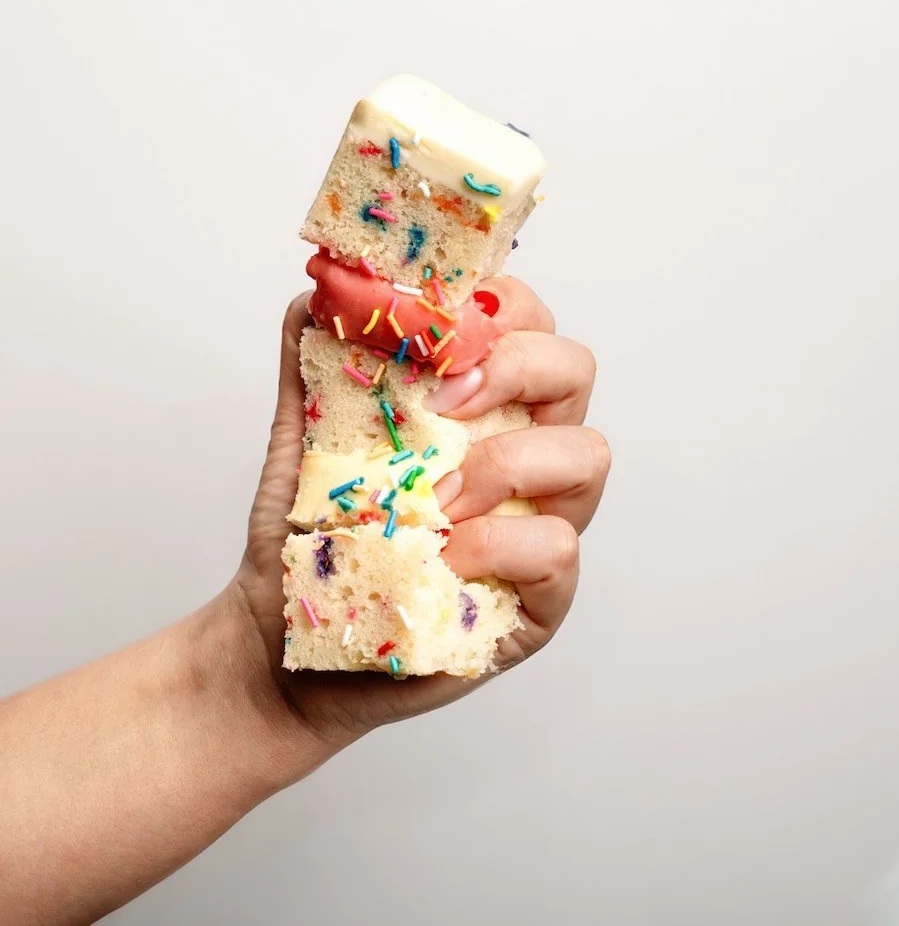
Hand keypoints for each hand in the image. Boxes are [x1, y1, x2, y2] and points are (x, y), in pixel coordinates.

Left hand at [231, 276, 609, 769]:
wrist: (279, 642)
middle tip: (443, 407)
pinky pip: (559, 548)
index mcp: (481, 401)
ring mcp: (540, 522)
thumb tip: (323, 288)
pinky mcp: (542, 598)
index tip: (437, 337)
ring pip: (588, 455)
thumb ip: (312, 360)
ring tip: (434, 500)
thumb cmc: (303, 538)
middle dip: (516, 368)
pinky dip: (496, 545)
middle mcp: (524, 450)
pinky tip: (440, 560)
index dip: (498, 307)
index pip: (526, 320)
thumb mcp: (300, 435)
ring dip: (505, 465)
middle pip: (575, 368)